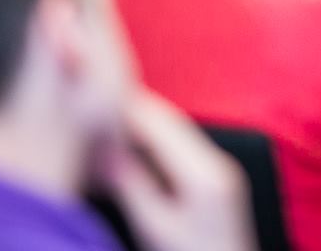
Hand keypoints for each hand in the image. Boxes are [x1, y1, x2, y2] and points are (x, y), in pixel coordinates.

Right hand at [102, 90, 255, 250]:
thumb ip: (132, 186)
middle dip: (138, 108)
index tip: (100, 96)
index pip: (161, 126)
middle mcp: (218, 163)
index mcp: (204, 173)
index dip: (129, 109)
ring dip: (147, 120)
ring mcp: (220, 169)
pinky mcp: (217, 178)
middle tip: (102, 94)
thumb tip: (105, 151)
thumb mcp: (155, 226)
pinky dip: (158, 138)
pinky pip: (184, 146)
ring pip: (178, 131)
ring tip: (113, 112)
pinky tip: (137, 140)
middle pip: (172, 122)